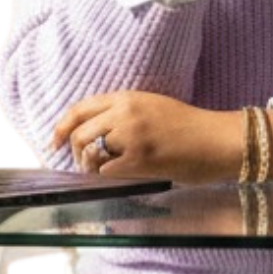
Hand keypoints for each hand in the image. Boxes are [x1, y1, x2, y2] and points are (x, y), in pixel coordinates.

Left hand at [54, 90, 244, 183]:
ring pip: (90, 152)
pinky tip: (117, 176)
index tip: (55, 140)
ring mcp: (131, 136)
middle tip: (80, 162)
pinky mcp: (139, 159)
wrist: (217, 139)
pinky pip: (105, 170)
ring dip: (90, 165)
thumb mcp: (153, 106)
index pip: (81, 108)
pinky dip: (105, 176)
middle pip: (80, 132)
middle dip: (73, 151)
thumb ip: (125, 113)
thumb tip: (96, 133)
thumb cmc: (190, 126)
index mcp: (128, 97)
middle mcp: (125, 113)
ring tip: (101, 170)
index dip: (62, 126)